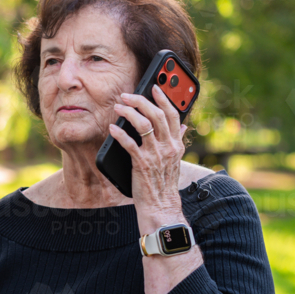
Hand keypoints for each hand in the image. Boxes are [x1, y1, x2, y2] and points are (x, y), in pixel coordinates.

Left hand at [109, 85, 187, 228]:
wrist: (160, 206)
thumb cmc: (163, 183)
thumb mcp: (175, 160)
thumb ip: (177, 141)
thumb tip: (183, 125)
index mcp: (176, 144)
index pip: (173, 114)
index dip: (163, 98)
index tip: (154, 87)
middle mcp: (167, 147)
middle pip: (157, 115)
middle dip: (141, 100)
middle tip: (127, 95)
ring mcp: (155, 155)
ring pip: (144, 124)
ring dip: (129, 112)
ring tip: (118, 107)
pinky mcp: (141, 164)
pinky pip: (129, 144)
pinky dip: (119, 133)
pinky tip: (112, 128)